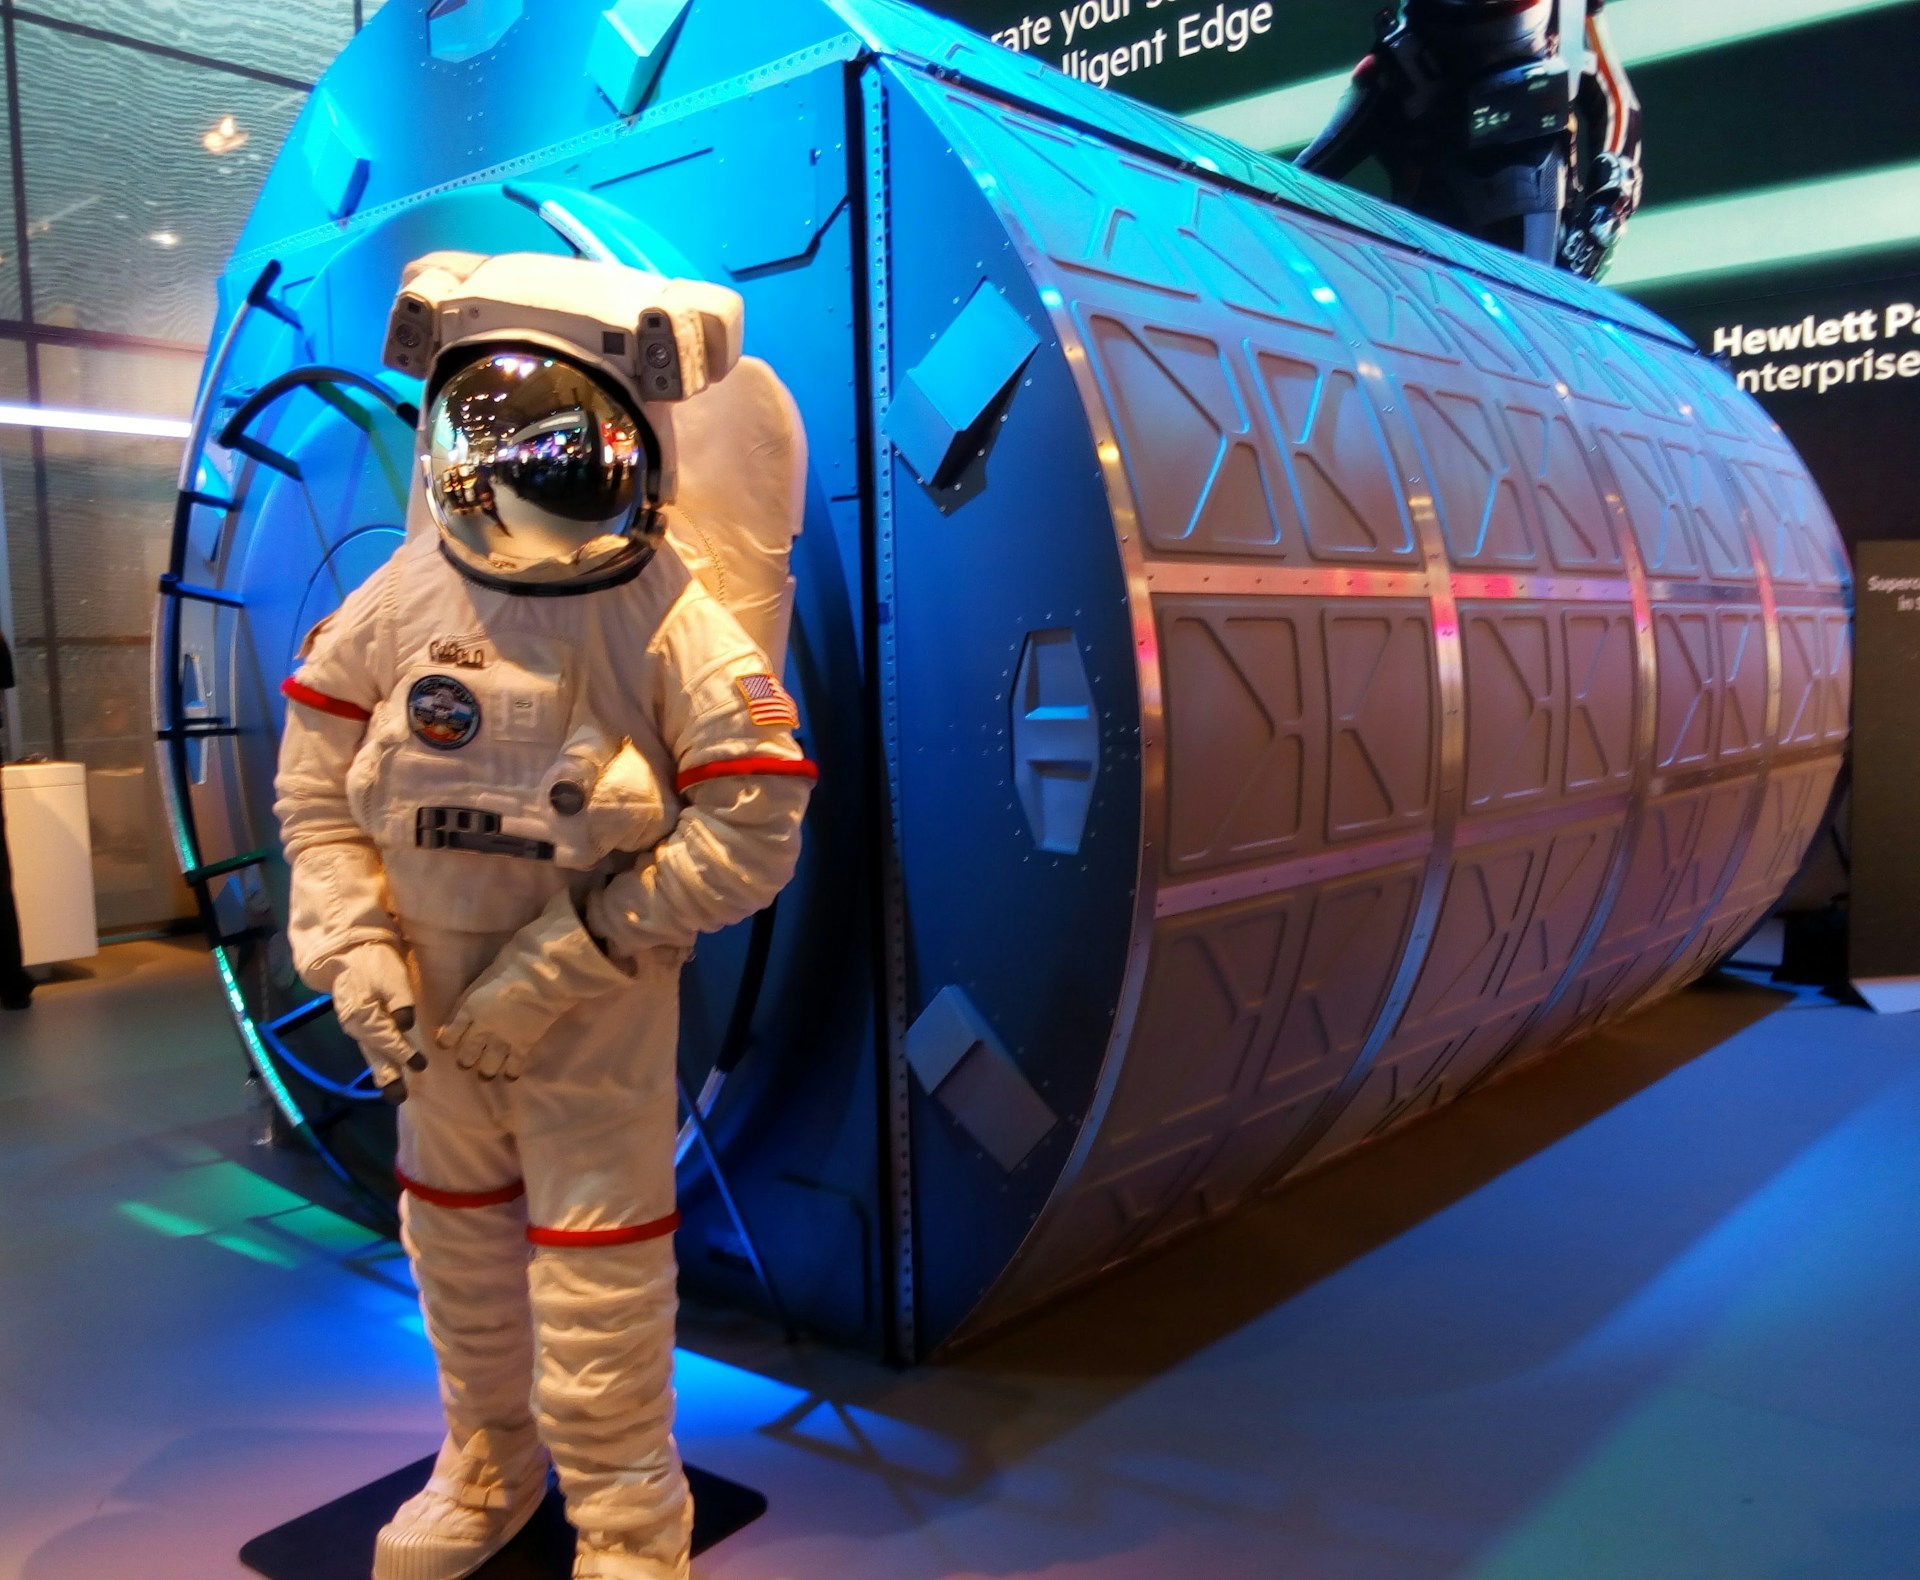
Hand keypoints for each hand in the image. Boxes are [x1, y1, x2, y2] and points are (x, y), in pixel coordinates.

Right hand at [331, 941, 426, 1102]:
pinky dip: (378, 1058)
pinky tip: (386, 1069)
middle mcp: (356, 1026)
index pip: (387, 1039)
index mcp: (363, 1015)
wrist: (350, 951)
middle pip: (375, 1054)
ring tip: (393, 1092)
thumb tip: (405, 1025)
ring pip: (371, 1052)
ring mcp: (355, 1025)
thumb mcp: (391, 977)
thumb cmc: (374, 963)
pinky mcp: (358, 1022)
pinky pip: (369, 1045)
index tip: (420, 1065)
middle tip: (398, 1098)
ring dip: (382, 1072)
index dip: (404, 1052)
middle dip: (387, 1076)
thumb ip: (399, 1001)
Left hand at [440, 888, 633, 1082]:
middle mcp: (482, 1027)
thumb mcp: (487, 974)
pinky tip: (510, 1076)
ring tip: (486, 1074)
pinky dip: (511, 1072)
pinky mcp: (525, 1045)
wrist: (546, 974)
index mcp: (469, 1006)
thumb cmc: (517, 962)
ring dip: (485, 1070)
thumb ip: (479, 992)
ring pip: (487, 1065)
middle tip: (465, 1062)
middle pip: (466, 1052)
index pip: (450, 1032)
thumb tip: (480, 997)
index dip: (446, 1040)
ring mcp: (503, 1039)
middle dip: (464, 1059)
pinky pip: (514, 1065)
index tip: (444, 1044)